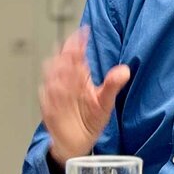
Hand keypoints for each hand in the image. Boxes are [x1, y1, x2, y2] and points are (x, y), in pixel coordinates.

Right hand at [39, 28, 130, 164]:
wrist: (77, 142)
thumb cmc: (90, 118)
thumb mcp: (105, 101)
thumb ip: (113, 85)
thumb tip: (125, 70)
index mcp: (80, 78)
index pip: (77, 57)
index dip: (79, 44)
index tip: (84, 31)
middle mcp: (67, 85)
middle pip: (64, 65)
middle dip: (67, 55)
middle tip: (73, 45)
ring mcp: (57, 97)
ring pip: (53, 79)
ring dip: (57, 70)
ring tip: (63, 60)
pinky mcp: (50, 111)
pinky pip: (48, 100)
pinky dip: (50, 92)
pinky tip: (54, 85)